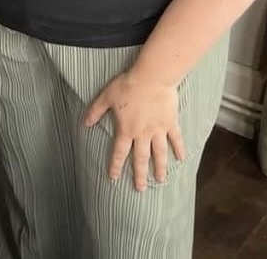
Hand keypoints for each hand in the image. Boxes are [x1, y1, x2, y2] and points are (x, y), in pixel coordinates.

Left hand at [84, 70, 184, 191]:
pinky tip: (182, 159)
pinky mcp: (171, 123)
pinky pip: (176, 139)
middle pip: (140, 158)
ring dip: (159, 168)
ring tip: (160, 180)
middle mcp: (143, 134)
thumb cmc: (128, 86)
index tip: (114, 178)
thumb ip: (95, 111)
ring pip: (159, 153)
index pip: (119, 152)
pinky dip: (180, 149)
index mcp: (126, 129)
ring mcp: (158, 130)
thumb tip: (84, 123)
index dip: (116, 165)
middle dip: (139, 175)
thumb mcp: (106, 96)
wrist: (152, 78)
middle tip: (140, 189)